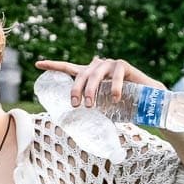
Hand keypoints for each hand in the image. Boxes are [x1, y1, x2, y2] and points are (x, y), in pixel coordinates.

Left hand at [35, 56, 163, 106]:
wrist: (146, 102)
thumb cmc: (120, 106)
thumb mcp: (100, 108)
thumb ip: (88, 107)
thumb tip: (72, 119)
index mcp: (88, 75)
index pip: (68, 68)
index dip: (53, 65)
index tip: (37, 64)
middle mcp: (97, 67)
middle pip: (80, 74)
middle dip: (75, 89)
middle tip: (76, 105)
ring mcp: (110, 64)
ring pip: (95, 73)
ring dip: (91, 90)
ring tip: (91, 105)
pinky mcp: (124, 65)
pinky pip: (116, 74)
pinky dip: (114, 87)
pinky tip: (115, 99)